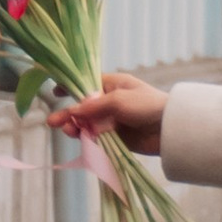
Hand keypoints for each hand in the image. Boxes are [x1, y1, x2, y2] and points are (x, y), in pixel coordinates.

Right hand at [53, 72, 168, 158]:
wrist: (169, 129)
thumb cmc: (148, 105)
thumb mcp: (119, 100)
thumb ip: (94, 105)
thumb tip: (73, 110)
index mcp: (113, 85)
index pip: (87, 84)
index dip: (71, 87)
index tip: (55, 91)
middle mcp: (111, 101)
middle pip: (83, 107)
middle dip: (68, 113)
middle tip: (52, 122)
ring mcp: (112, 120)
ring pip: (87, 123)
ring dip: (75, 126)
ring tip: (68, 131)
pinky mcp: (116, 137)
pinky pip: (96, 137)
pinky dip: (86, 138)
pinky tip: (79, 138)